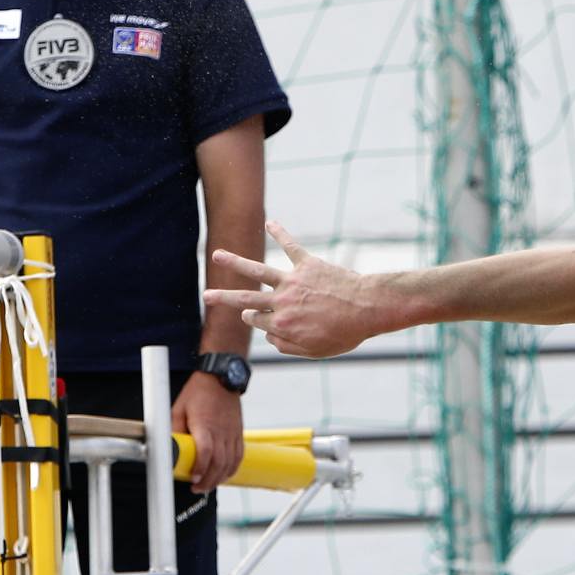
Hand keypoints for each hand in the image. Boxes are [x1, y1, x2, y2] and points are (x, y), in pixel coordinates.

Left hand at [173, 370, 243, 493]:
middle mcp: (221, 432)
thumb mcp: (178, 408)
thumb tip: (169, 447)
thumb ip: (174, 429)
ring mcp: (232, 434)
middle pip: (219, 463)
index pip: (206, 452)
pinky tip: (222, 476)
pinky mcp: (238, 434)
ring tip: (207, 485)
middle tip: (196, 488)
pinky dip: (231, 470)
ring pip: (230, 463)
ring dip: (219, 478)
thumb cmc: (198, 392)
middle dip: (208, 481)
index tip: (192, 479)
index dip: (200, 468)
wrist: (221, 378)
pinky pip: (238, 457)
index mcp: (205, 425)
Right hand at [204, 221, 385, 358]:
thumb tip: (269, 336)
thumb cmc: (344, 333)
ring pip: (258, 270)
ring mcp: (293, 280)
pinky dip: (280, 234)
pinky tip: (270, 223)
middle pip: (246, 297)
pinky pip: (290, 247)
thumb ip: (287, 346)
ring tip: (217, 254)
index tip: (257, 317)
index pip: (257, 320)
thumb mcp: (314, 351)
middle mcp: (281, 301)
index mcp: (281, 324)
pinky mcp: (307, 264)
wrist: (367, 308)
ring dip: (235, 262)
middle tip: (206, 294)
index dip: (256, 320)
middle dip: (224, 297)